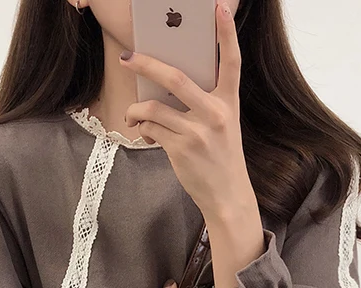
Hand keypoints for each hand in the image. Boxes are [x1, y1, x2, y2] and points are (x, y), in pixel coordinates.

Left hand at [119, 2, 254, 220]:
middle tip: (128, 58)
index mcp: (229, 102)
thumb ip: (203, 103)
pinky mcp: (181, 149)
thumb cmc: (221, 157)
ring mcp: (197, 132)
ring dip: (136, 110)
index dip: (226, 33)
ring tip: (132, 114)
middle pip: (175, 78)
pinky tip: (145, 134)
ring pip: (154, 108)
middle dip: (146, 64)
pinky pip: (151, 129)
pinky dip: (142, 130)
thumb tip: (163, 88)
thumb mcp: (223, 126)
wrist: (227, 195)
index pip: (232, 62)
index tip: (219, 8)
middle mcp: (215, 113)